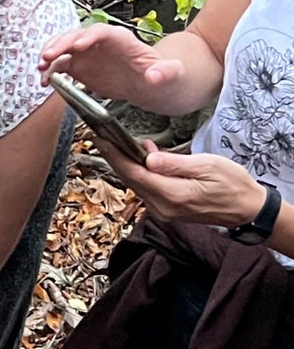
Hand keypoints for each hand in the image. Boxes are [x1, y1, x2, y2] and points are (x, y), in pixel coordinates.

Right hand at [39, 23, 184, 108]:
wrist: (151, 85)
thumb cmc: (163, 76)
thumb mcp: (170, 73)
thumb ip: (165, 72)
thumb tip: (154, 75)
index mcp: (121, 39)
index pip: (102, 32)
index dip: (88, 37)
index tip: (77, 46)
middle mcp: (100, 43)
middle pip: (76, 36)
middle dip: (60, 44)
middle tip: (47, 57)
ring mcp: (87, 54)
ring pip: (63, 48)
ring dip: (49, 56)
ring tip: (40, 68)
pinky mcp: (79, 67)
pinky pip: (60, 65)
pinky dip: (50, 72)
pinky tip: (45, 82)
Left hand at [100, 143, 267, 229]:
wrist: (247, 209)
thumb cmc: (233, 184)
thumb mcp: (208, 166)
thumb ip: (175, 164)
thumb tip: (148, 158)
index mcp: (172, 195)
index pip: (134, 174)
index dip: (115, 156)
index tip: (101, 140)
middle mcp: (162, 207)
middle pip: (130, 180)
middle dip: (115, 158)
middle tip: (103, 137)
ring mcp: (163, 211)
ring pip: (137, 185)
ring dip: (129, 164)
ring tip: (123, 144)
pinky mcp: (166, 210)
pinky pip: (147, 189)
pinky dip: (142, 173)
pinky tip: (144, 158)